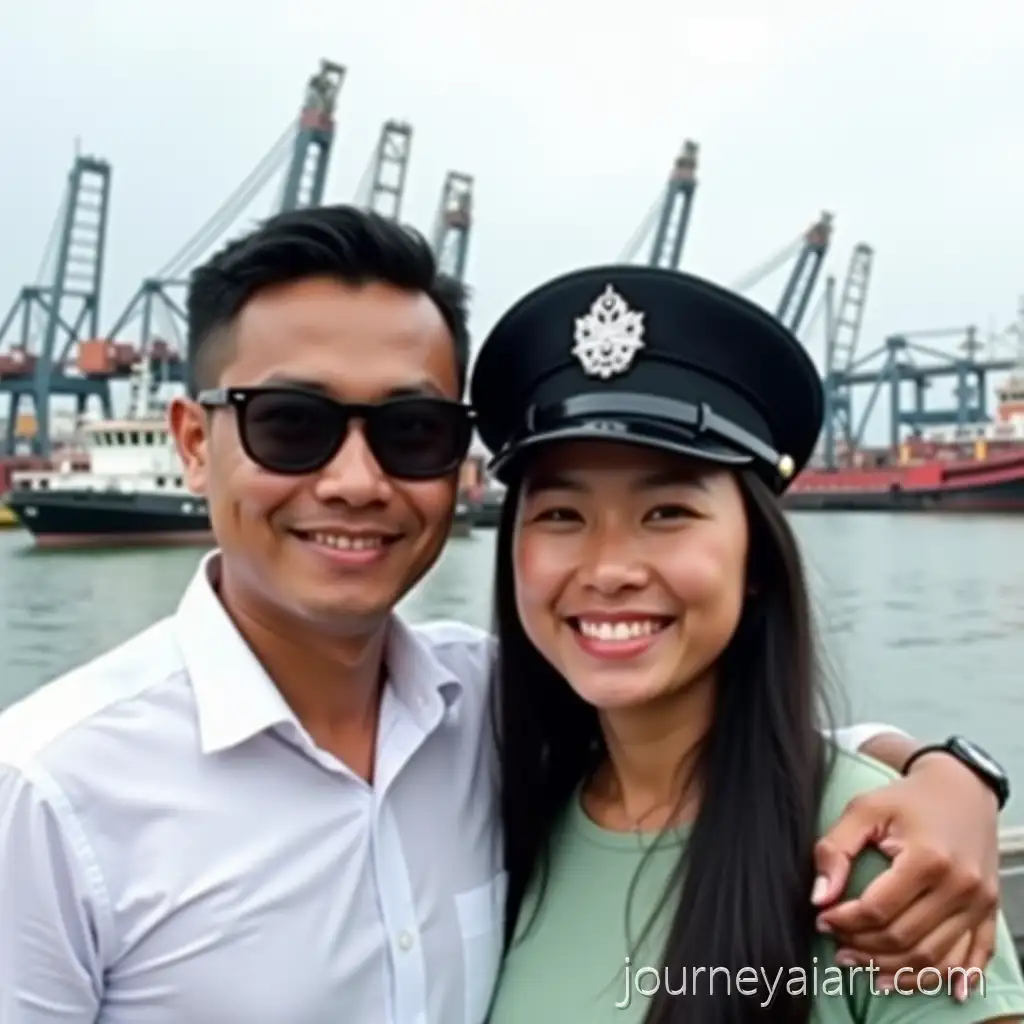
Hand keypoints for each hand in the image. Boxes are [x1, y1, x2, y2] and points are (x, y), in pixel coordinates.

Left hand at [811, 752, 999, 1001]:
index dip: (845, 921)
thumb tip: (819, 897)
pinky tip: (923, 985)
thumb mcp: (863, 810)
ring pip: (934, 957)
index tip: (822, 918)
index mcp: (927, 858)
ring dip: (894, 968)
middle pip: (905, 938)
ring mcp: (979, 902)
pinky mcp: (989, 909)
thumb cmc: (908, 798)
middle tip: (837, 945)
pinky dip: (948, 976)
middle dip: (864, 948)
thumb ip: (835, 849)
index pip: (878, 909)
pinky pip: (973, 957)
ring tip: (862, 964)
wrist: (962, 787)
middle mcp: (959, 885)